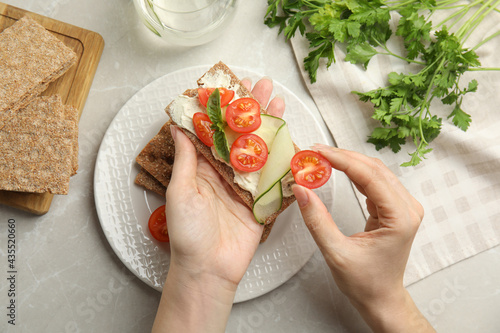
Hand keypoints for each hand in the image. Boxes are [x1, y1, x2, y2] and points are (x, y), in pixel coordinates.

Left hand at [152, 78, 284, 332]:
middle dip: (252, 110)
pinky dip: (283, 160)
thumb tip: (177, 125)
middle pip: (241, 135)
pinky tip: (291, 140)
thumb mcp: (181, 190)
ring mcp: (244, 186)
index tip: (231, 86)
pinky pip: (273, 177)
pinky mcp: (260, 201)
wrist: (208, 268)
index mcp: (201, 168)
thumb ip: (186, 158)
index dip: (223, 109)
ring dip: (269, 127)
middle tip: (263, 86)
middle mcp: (223, 173)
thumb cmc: (188, 232)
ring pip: (259, 150)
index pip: (214, 131)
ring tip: (279, 104)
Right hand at [292, 147, 434, 331]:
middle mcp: (407, 208)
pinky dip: (354, 173)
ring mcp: (403, 207)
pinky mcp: (394, 208)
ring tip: (323, 157)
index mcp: (400, 218)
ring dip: (349, 162)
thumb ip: (317, 220)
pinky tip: (338, 168)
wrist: (381, 297)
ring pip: (375, 172)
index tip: (319, 152)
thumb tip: (302, 189)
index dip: (342, 160)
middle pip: (374, 169)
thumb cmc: (365, 282)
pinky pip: (374, 182)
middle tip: (315, 152)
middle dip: (343, 157)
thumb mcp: (336, 252)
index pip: (370, 176)